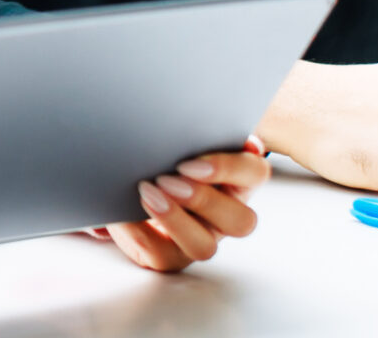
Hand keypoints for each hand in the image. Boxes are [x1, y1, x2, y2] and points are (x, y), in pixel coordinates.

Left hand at [89, 137, 270, 271]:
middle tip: (167, 179)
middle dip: (203, 199)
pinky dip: (139, 233)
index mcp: (239, 179)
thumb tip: (203, 121)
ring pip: (205, 247)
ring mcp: (201, 237)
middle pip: (241, 221)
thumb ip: (197, 130)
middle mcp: (226, 214)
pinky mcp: (171, 255)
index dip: (229, 168)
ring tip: (146, 194)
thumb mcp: (183, 136)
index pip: (255, 172)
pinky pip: (162, 256)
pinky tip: (122, 215)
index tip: (192, 160)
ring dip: (175, 220)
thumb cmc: (167, 149)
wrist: (129, 177)